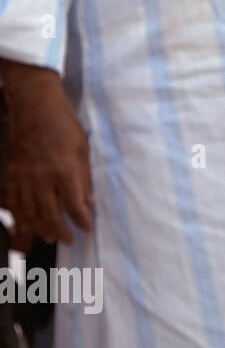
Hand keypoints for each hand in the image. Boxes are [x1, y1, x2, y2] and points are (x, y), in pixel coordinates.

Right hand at [1, 61, 92, 244]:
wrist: (34, 107)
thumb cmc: (64, 124)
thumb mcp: (83, 149)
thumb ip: (84, 178)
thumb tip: (89, 202)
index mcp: (64, 172)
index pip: (74, 206)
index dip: (81, 221)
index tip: (87, 228)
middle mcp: (42, 179)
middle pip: (50, 215)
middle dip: (60, 231)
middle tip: (68, 240)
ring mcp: (24, 178)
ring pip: (30, 212)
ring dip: (40, 228)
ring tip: (49, 238)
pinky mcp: (13, 174)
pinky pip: (15, 201)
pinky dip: (20, 217)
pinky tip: (25, 227)